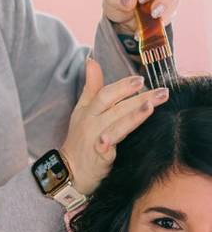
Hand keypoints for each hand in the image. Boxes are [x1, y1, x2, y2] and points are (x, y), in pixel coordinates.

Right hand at [60, 58, 168, 194]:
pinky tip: (111, 141)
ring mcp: (93, 139)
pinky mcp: (97, 157)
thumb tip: (91, 61)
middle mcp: (90, 123)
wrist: (70, 170)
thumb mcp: (82, 110)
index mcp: (88, 111)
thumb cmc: (80, 138)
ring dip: (132, 116)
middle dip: (137, 98)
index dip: (122, 86)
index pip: (104, 94)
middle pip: (114, 107)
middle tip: (161, 91)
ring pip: (115, 125)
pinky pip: (103, 148)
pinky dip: (106, 143)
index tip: (140, 79)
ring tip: (151, 107)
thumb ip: (91, 86)